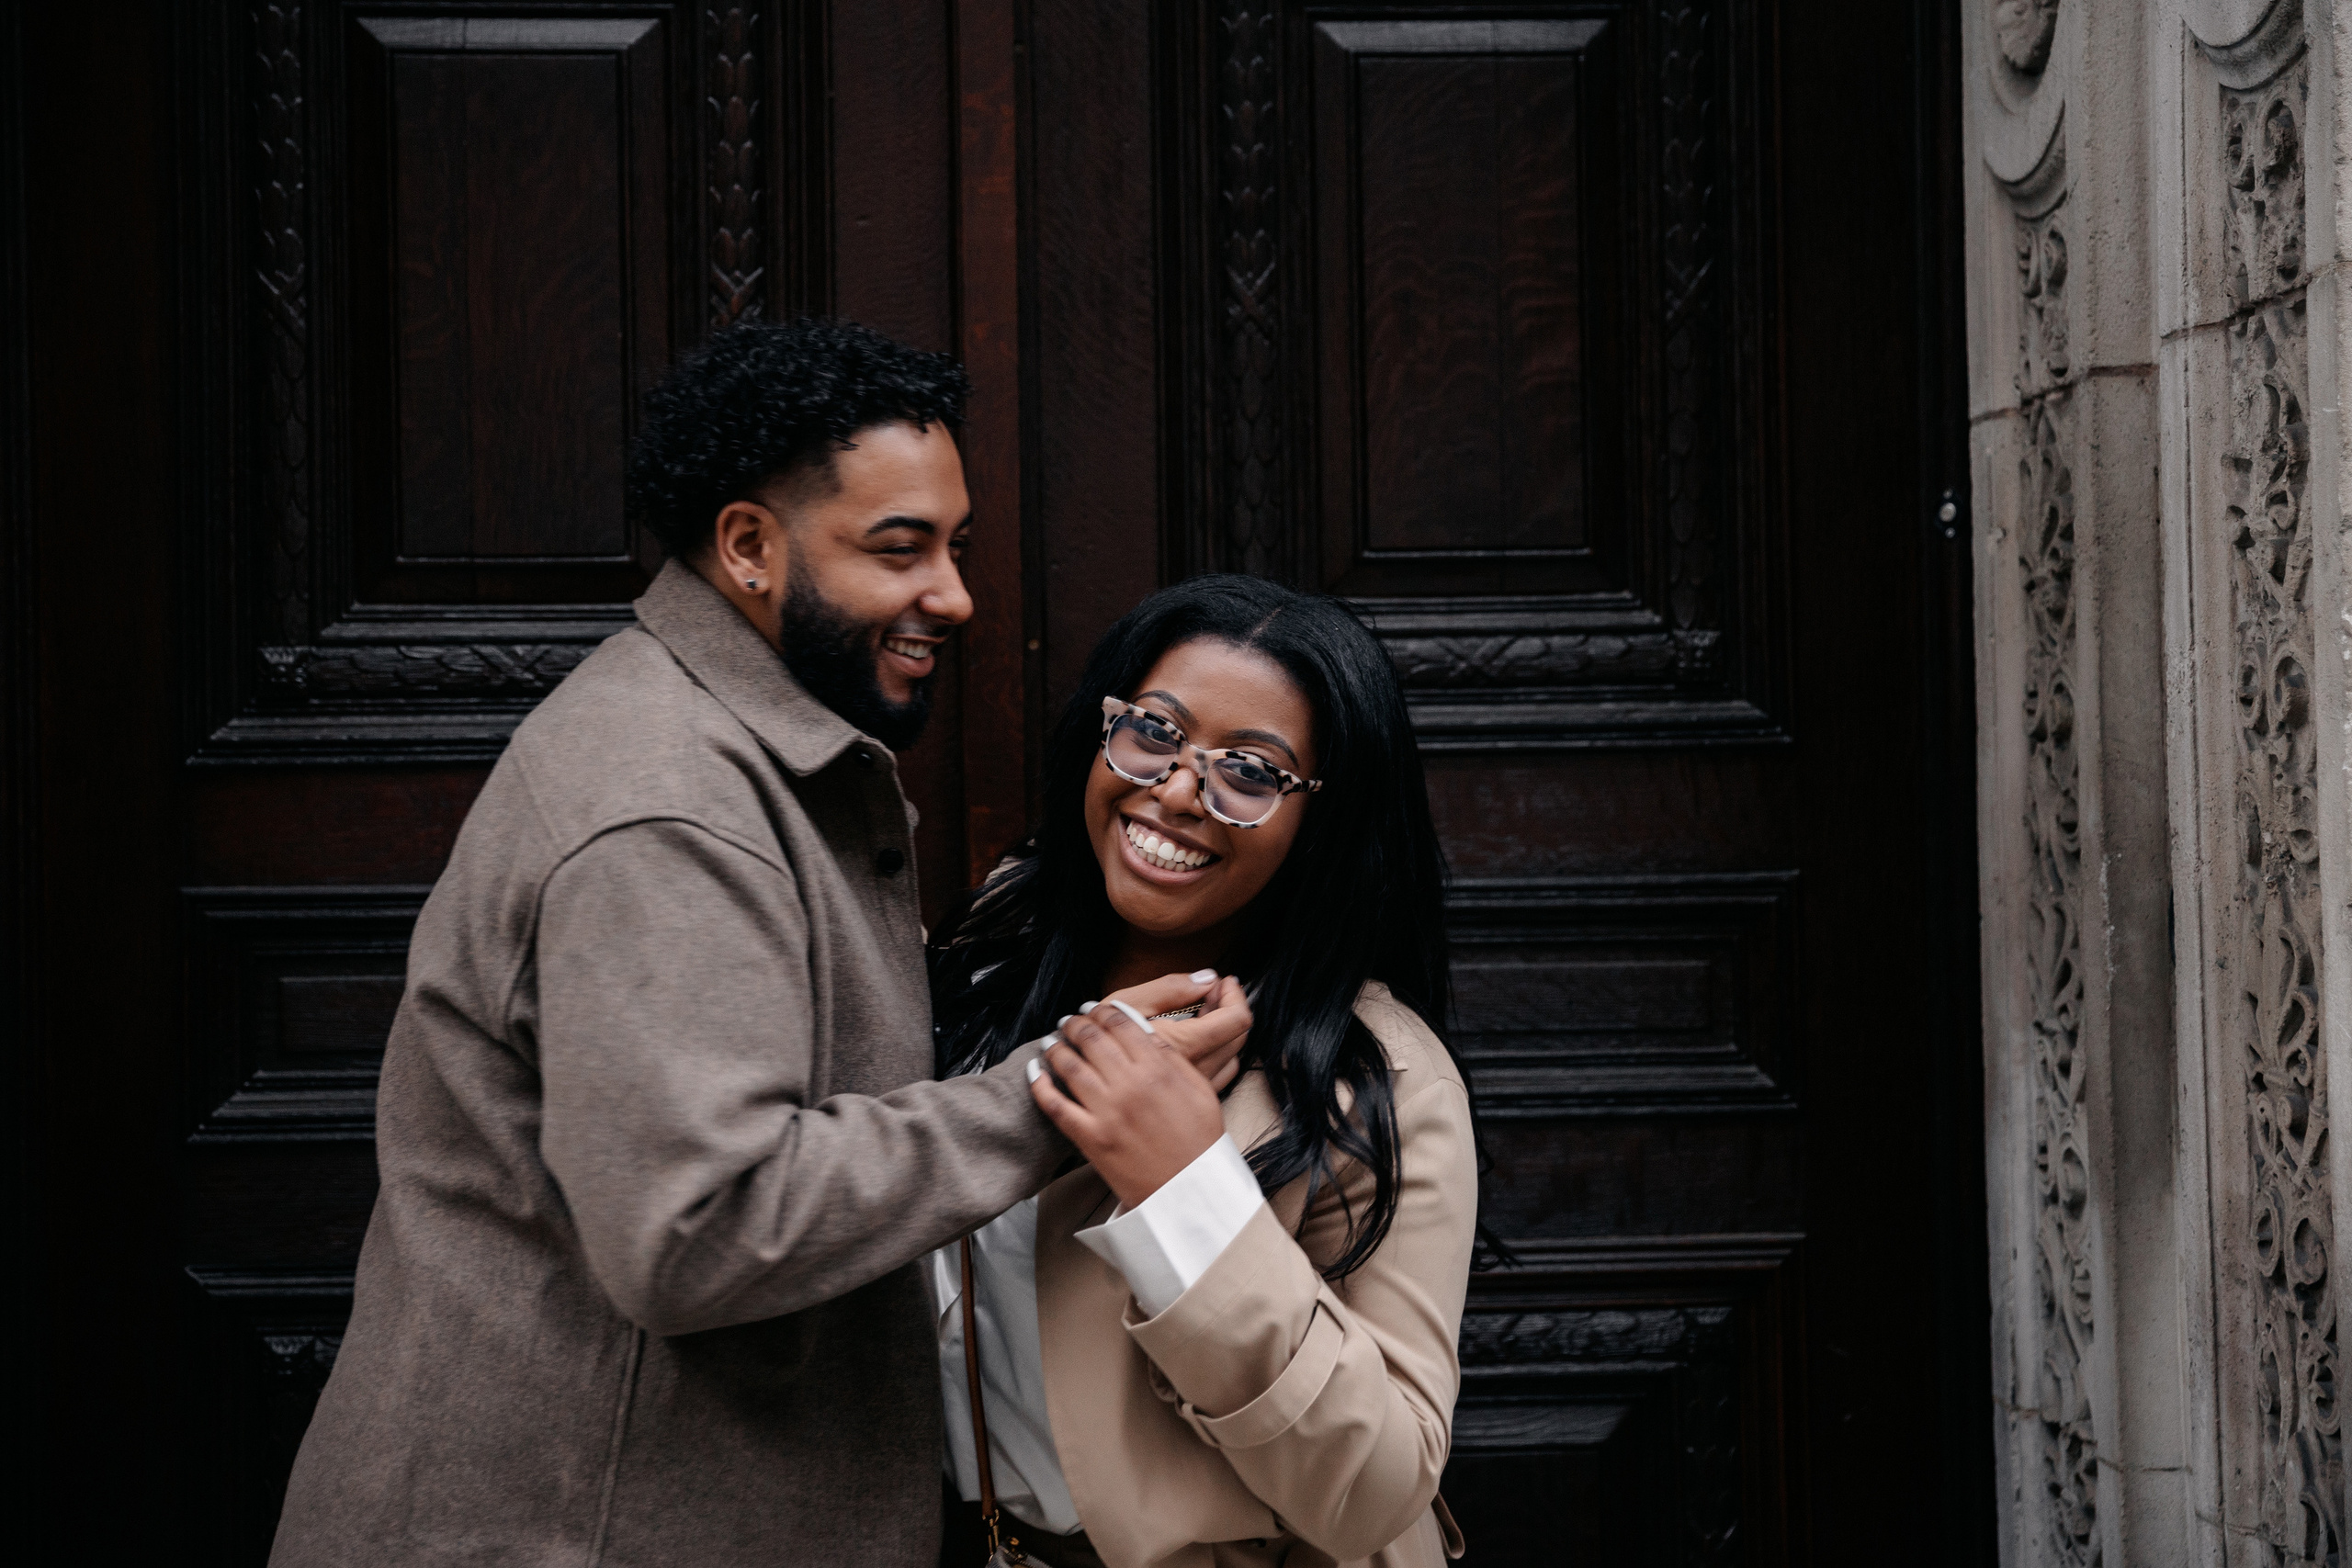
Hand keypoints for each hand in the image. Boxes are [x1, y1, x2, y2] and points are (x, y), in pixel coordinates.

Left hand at [1027, 995, 1228, 1207]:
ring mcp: (1106, 1112)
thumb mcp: (1199, 1089)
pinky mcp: (1090, 1138)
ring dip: (1056, 1047)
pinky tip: (1034, 1072)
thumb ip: (1172, 1057)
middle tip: (1070, 1021)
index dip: (1103, 1010)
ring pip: (1069, 1065)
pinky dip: (1040, 1085)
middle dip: (1076, 1023)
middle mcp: (1129, 1084)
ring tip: (1052, 1041)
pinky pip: (1055, 1106)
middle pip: (1091, 1038)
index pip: (1120, 1022)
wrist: (1190, 1191)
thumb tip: (1145, 1031)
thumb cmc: (1199, 1141)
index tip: (1095, 1008)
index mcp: (1158, 1068)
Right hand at [1099, 972, 1251, 1089]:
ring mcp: (1193, 1090)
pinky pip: (1219, 1076)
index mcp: (1186, 1046)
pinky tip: (1194, 1043)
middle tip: (1207, 993)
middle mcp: (1197, 1072)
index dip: (1235, 996)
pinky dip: (1216, 1055)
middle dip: (1227, 1008)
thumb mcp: (1129, 1005)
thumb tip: (1208, 978)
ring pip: (1230, 1058)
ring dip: (1222, 1033)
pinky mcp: (1187, 1101)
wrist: (1079, 1095)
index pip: (1236, 1020)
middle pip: (1237, 1037)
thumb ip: (1171, 990)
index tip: (1224, 982)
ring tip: (1198, 1016)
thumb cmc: (1097, 1045)